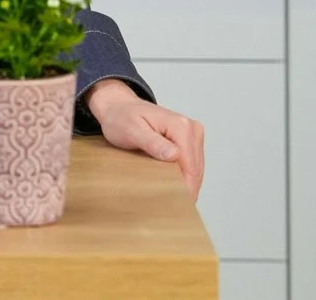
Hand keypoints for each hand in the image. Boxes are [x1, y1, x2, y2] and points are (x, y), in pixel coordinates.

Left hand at [85, 78, 205, 199]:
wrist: (119, 107)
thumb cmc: (121, 118)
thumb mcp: (131, 131)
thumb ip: (152, 142)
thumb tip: (174, 155)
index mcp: (181, 126)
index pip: (191, 166)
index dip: (185, 189)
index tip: (175, 205)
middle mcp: (192, 128)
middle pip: (196, 170)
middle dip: (187, 189)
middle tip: (171, 207)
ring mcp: (192, 134)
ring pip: (196, 169)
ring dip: (186, 184)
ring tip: (172, 200)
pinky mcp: (189, 140)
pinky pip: (192, 164)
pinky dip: (184, 177)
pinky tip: (173, 186)